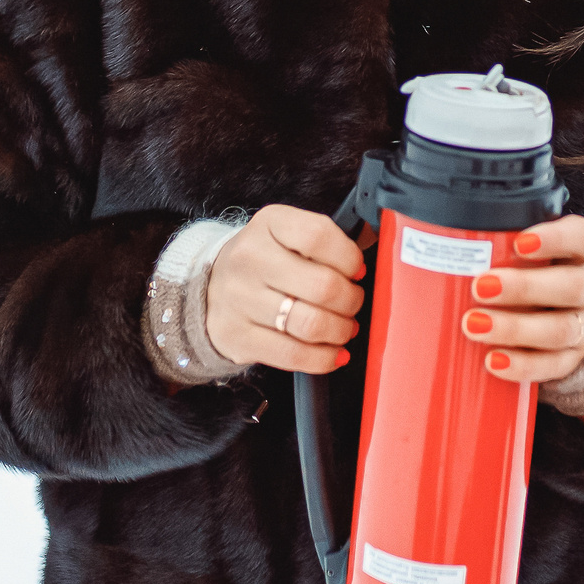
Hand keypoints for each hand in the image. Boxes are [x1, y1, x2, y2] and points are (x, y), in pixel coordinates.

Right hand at [206, 205, 369, 374]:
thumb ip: (329, 241)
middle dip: (351, 301)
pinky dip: (324, 359)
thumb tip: (375, 246)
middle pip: (323, 286)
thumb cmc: (265, 260)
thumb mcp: (288, 235)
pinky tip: (334, 354)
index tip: (357, 271)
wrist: (209, 287)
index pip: (319, 235)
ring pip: (311, 325)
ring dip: (341, 331)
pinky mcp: (237, 336)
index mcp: (269, 224)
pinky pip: (293, 356)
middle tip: (353, 304)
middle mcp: (250, 258)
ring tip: (344, 328)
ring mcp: (240, 299)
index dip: (349, 258)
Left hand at [461, 214, 583, 383]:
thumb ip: (497, 246)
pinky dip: (522, 365)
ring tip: (474, 325)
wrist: (573, 316)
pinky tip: (493, 361)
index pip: (579, 237)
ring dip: (515, 328)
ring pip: (559, 329)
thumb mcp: (530, 255)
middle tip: (479, 287)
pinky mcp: (574, 359)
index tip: (519, 242)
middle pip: (569, 287)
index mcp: (581, 253)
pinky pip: (552, 366)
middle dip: (523, 288)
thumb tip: (426, 237)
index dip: (554, 239)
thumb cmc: (537, 274)